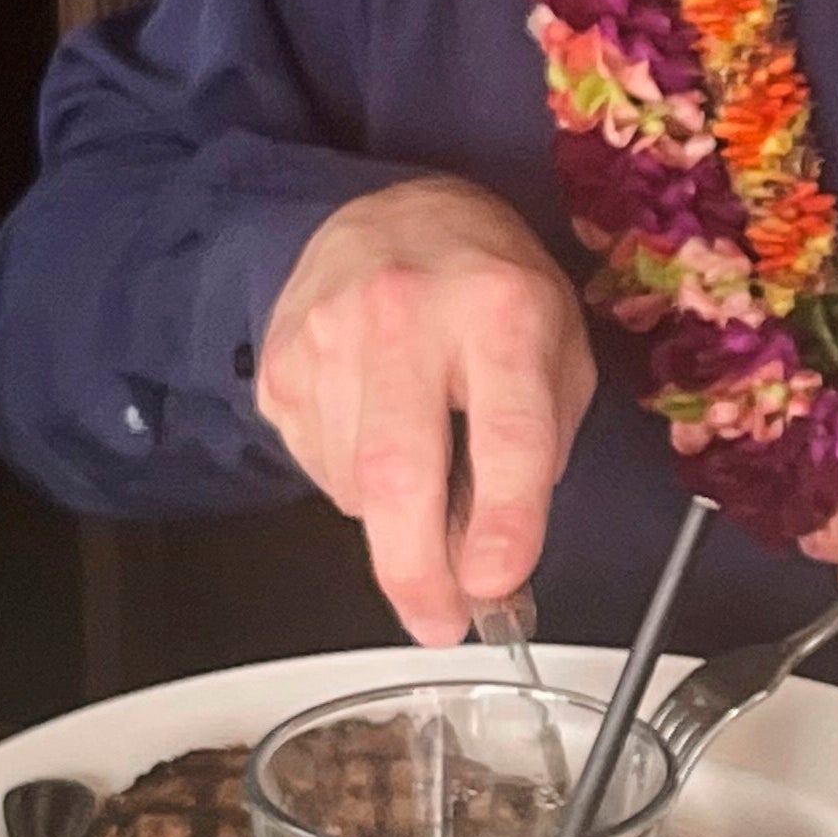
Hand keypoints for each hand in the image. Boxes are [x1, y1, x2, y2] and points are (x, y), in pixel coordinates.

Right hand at [256, 176, 595, 646]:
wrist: (393, 213)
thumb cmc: (491, 291)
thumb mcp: (557, 346)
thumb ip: (541, 445)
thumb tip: (497, 564)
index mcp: (501, 309)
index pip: (505, 430)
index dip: (502, 521)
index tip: (495, 584)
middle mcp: (407, 315)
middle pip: (398, 470)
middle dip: (417, 572)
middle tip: (441, 623)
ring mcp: (328, 337)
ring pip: (353, 485)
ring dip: (394, 523)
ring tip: (427, 476)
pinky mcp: (280, 364)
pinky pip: (316, 468)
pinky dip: (354, 487)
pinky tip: (379, 436)